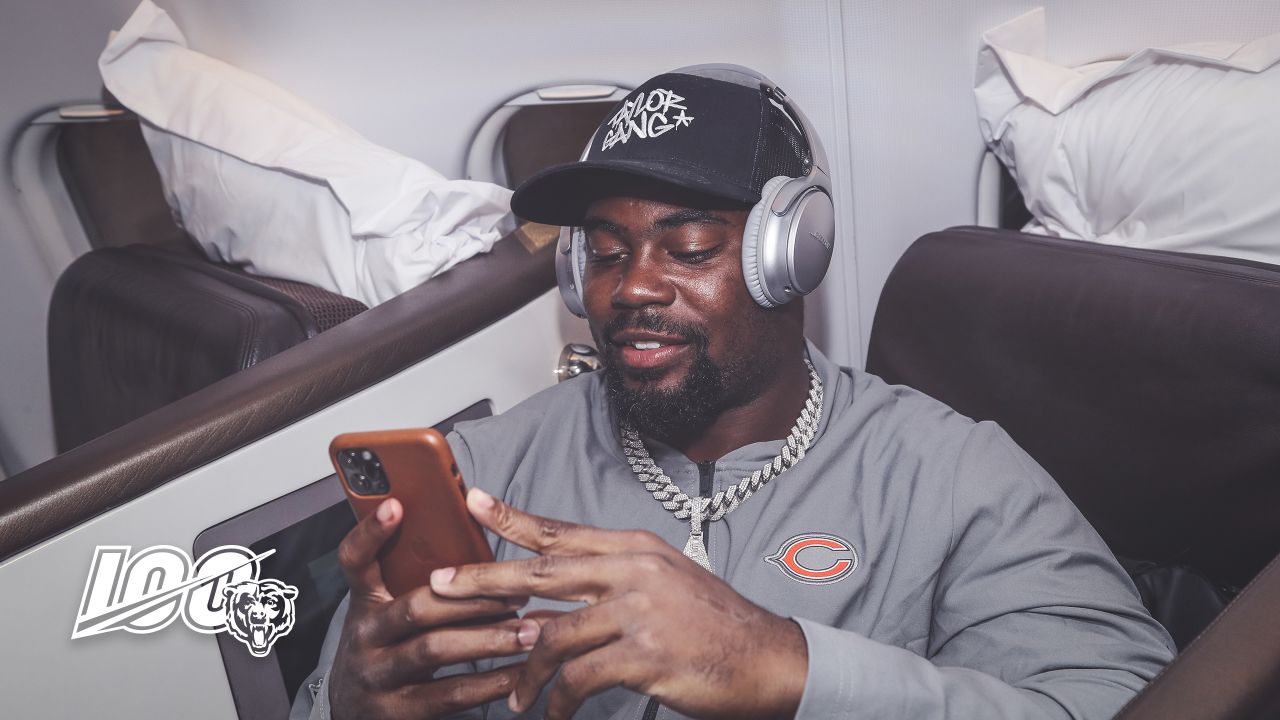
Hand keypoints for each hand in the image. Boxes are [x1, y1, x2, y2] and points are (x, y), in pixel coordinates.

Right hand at [328, 498, 537, 719]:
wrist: (352, 712)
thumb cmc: (387, 647)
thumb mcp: (387, 612)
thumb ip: (415, 582)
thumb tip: (473, 544)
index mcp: (365, 601)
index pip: (354, 560)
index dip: (371, 532)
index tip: (397, 505)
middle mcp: (364, 635)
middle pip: (417, 607)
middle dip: (473, 599)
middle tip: (518, 593)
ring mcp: (376, 674)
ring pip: (436, 649)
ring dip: (490, 639)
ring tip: (530, 632)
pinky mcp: (396, 711)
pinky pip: (449, 694)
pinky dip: (489, 683)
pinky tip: (519, 674)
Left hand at [429, 489, 808, 719]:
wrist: (769, 658)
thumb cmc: (713, 626)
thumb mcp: (664, 585)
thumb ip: (608, 587)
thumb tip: (548, 606)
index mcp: (635, 549)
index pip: (562, 530)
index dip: (513, 516)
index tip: (473, 500)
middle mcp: (634, 570)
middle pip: (543, 571)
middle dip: (484, 580)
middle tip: (439, 585)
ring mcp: (640, 610)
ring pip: (556, 635)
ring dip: (526, 669)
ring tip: (514, 695)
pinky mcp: (646, 654)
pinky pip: (580, 678)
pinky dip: (559, 700)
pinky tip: (553, 712)